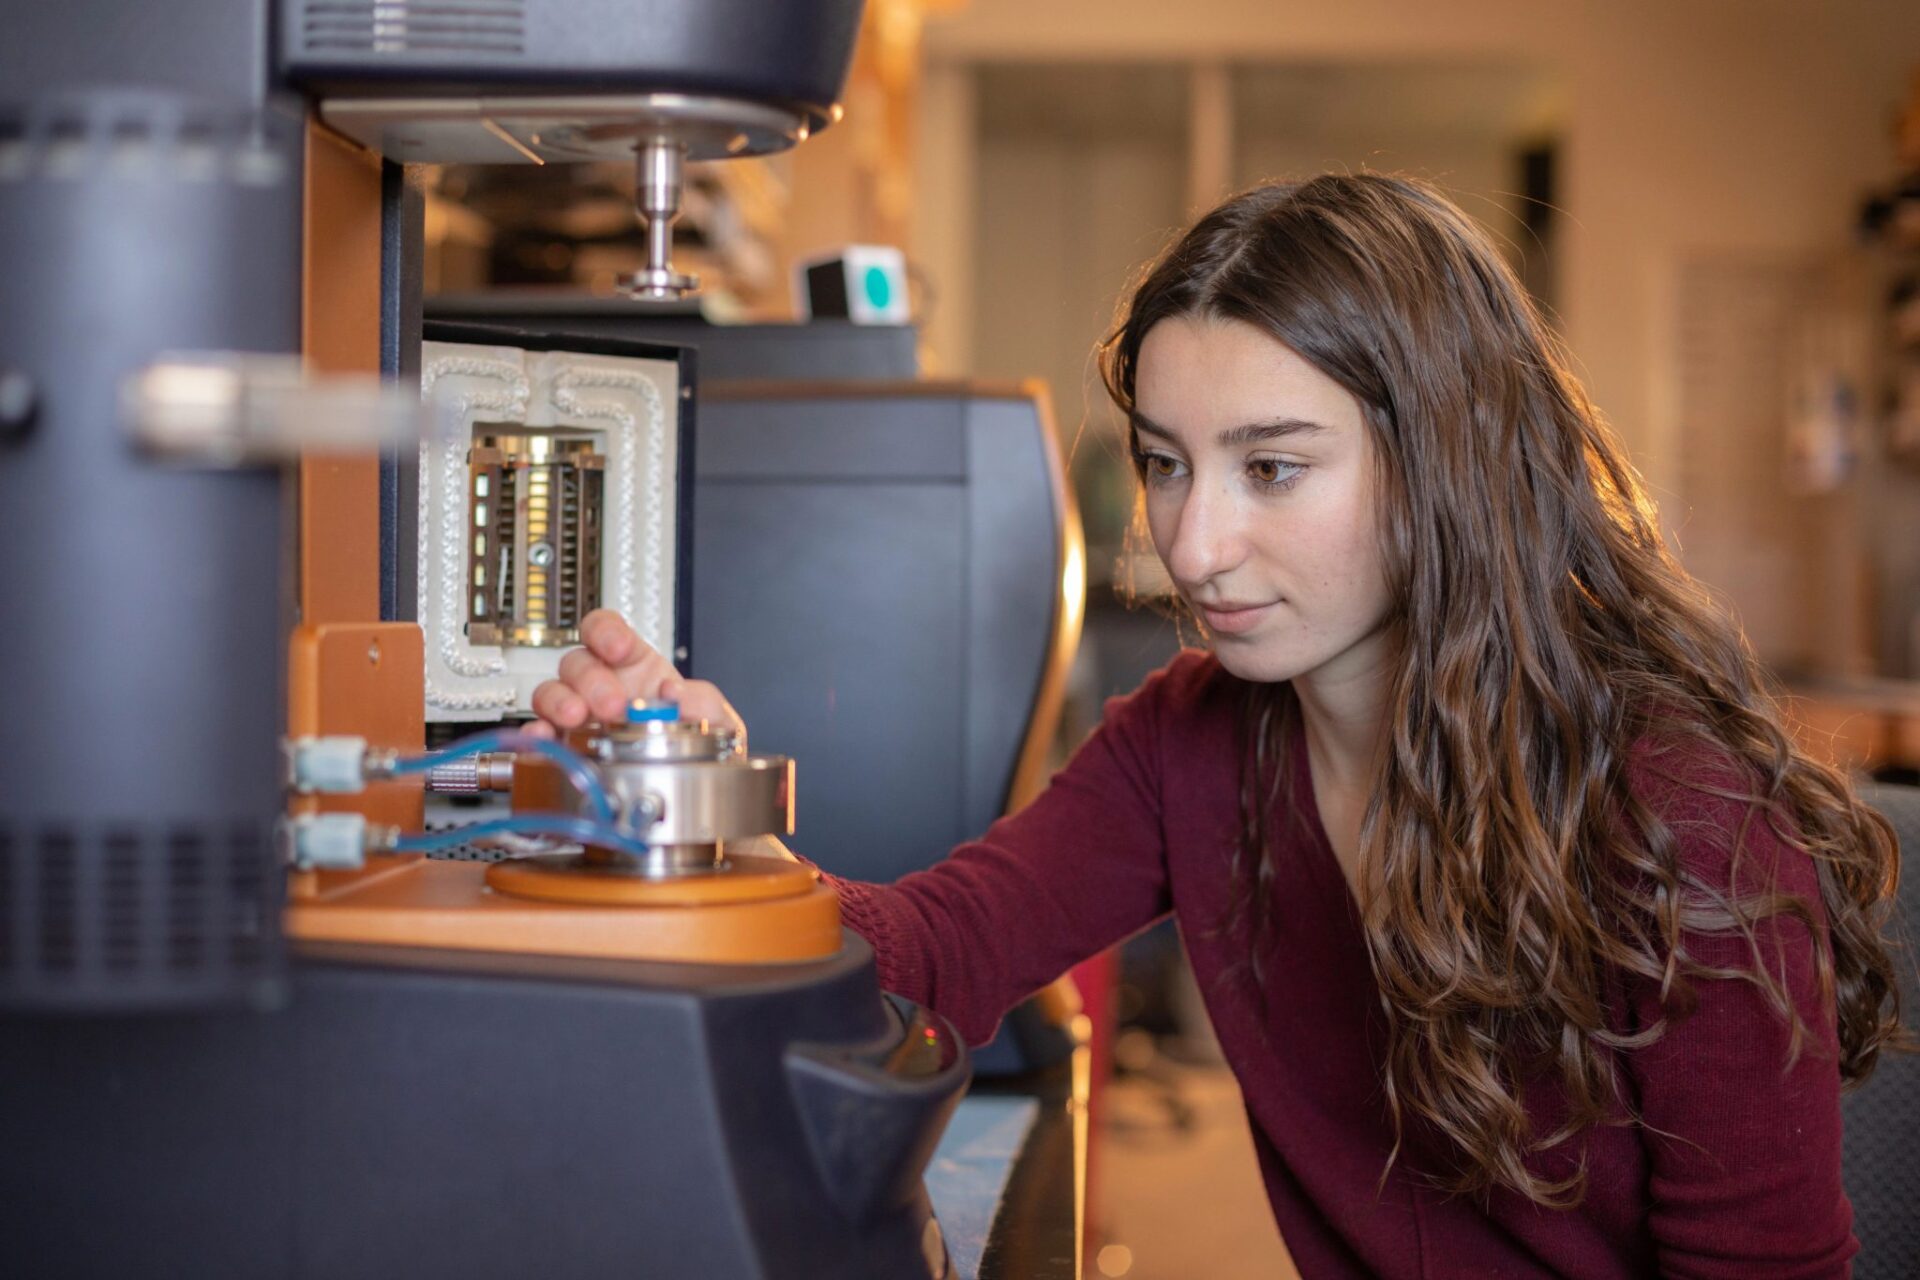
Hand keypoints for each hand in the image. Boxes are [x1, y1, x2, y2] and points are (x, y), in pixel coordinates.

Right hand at [528, 610, 745, 744]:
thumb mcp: (713, 715)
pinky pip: (539, 732)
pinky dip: (537, 735)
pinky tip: (545, 739)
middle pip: (577, 661)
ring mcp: (579, 712)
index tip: (619, 647)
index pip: (604, 628)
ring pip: (551, 691)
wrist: (685, 775)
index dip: (606, 631)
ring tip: (577, 717)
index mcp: (633, 664)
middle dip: (593, 679)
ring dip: (560, 702)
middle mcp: (600, 682)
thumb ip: (704, 702)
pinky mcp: (566, 743)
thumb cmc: (691, 734)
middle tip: (612, 703)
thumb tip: (681, 697)